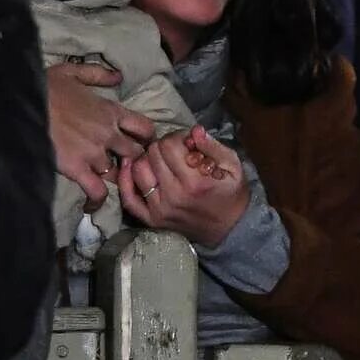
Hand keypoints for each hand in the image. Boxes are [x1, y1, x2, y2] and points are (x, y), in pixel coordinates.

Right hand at [47, 62, 156, 212]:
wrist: (18, 103)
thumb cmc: (44, 86)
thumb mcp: (72, 72)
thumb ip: (98, 75)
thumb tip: (119, 77)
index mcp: (111, 110)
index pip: (145, 127)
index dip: (146, 137)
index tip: (141, 143)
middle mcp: (109, 133)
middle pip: (136, 153)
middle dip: (133, 161)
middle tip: (124, 167)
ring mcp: (94, 153)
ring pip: (118, 173)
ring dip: (113, 179)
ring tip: (104, 183)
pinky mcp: (77, 169)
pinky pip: (97, 190)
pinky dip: (97, 200)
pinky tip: (92, 205)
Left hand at [120, 126, 250, 248]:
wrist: (229, 229)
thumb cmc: (232, 194)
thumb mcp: (234, 167)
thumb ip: (214, 147)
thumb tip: (194, 130)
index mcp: (195, 181)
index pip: (170, 145)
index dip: (178, 137)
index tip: (186, 143)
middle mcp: (174, 195)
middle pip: (152, 154)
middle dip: (163, 146)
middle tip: (174, 151)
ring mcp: (160, 209)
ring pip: (138, 170)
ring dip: (146, 159)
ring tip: (159, 160)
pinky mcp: (151, 219)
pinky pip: (129, 198)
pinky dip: (125, 180)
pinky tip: (129, 167)